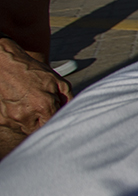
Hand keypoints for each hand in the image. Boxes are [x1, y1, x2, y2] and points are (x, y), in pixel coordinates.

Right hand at [0, 37, 70, 153]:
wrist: (7, 65)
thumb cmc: (34, 72)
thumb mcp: (58, 82)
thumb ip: (68, 99)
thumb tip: (72, 112)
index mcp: (43, 106)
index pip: (54, 125)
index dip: (57, 121)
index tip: (57, 117)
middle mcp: (26, 115)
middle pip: (40, 130)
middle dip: (44, 122)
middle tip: (44, 110)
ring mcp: (12, 118)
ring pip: (27, 129)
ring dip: (31, 121)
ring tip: (31, 105)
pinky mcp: (2, 119)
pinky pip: (15, 125)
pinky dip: (19, 118)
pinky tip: (22, 105)